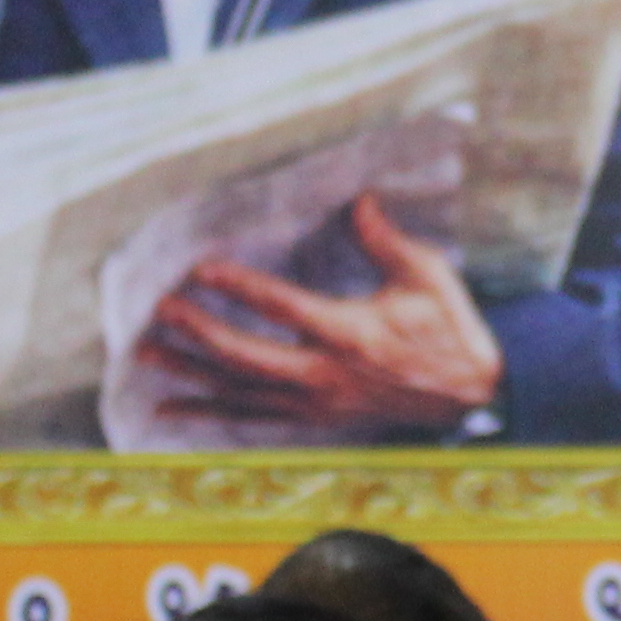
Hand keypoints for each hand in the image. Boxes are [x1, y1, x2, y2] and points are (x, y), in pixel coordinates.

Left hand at [139, 196, 506, 439]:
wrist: (474, 396)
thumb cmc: (451, 330)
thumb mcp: (427, 276)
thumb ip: (385, 240)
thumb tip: (358, 200)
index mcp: (351, 333)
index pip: (282, 307)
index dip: (238, 287)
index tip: (200, 268)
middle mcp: (326, 375)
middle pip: (245, 356)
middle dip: (197, 331)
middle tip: (158, 309)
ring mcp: (317, 403)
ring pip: (239, 391)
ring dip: (190, 371)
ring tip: (146, 351)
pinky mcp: (315, 420)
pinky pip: (251, 418)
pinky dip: (208, 412)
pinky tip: (170, 407)